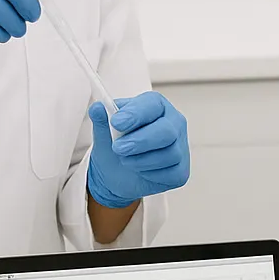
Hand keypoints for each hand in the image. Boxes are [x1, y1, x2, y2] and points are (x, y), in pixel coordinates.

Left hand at [87, 91, 189, 208]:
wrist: (117, 174)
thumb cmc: (116, 147)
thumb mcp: (104, 133)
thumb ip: (102, 120)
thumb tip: (97, 108)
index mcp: (156, 106)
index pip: (152, 104)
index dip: (135, 113)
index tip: (117, 122)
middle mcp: (173, 123)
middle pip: (166, 131)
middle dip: (140, 141)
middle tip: (119, 148)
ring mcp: (181, 147)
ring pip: (168, 154)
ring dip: (140, 161)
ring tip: (126, 160)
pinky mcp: (181, 171)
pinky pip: (170, 173)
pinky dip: (149, 174)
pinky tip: (141, 171)